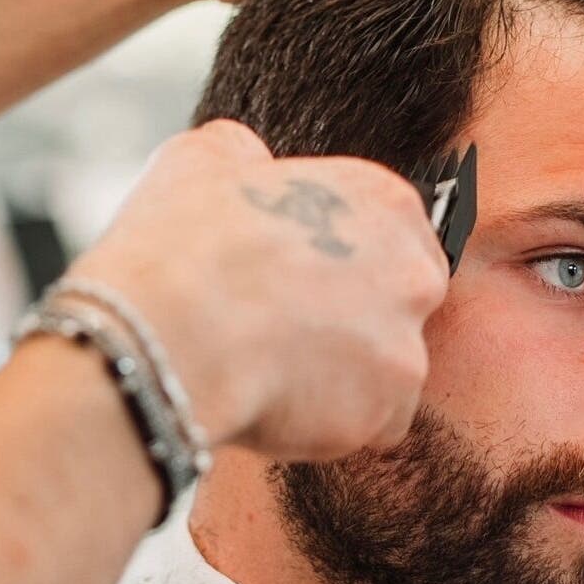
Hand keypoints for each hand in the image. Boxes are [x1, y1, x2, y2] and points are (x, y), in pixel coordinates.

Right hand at [67, 120, 448, 460]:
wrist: (171, 332)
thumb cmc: (183, 243)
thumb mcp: (203, 158)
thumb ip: (246, 157)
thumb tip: (246, 165)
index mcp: (382, 200)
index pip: (388, 237)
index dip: (336, 264)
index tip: (294, 283)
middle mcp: (412, 270)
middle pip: (396, 304)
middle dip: (350, 321)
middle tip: (283, 330)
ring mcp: (405, 345)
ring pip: (383, 371)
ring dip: (338, 377)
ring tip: (267, 372)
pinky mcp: (385, 412)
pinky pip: (367, 426)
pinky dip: (327, 425)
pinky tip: (274, 403)